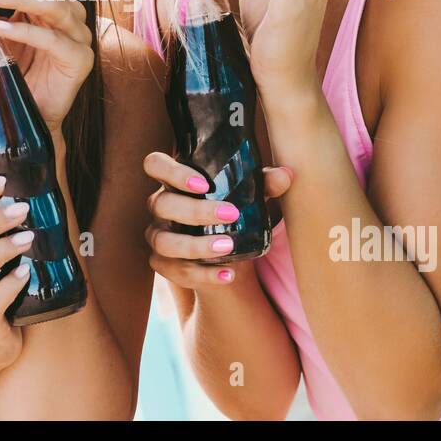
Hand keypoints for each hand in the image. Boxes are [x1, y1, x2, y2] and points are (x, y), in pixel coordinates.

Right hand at [142, 151, 293, 289]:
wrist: (229, 252)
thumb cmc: (232, 211)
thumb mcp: (248, 196)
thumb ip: (264, 184)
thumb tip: (285, 175)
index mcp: (174, 181)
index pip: (155, 164)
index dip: (172, 172)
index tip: (203, 184)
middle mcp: (160, 206)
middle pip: (161, 204)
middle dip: (195, 211)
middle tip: (230, 215)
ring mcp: (158, 235)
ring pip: (164, 241)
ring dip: (195, 245)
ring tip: (228, 248)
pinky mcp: (163, 263)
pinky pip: (174, 271)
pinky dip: (202, 275)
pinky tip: (228, 275)